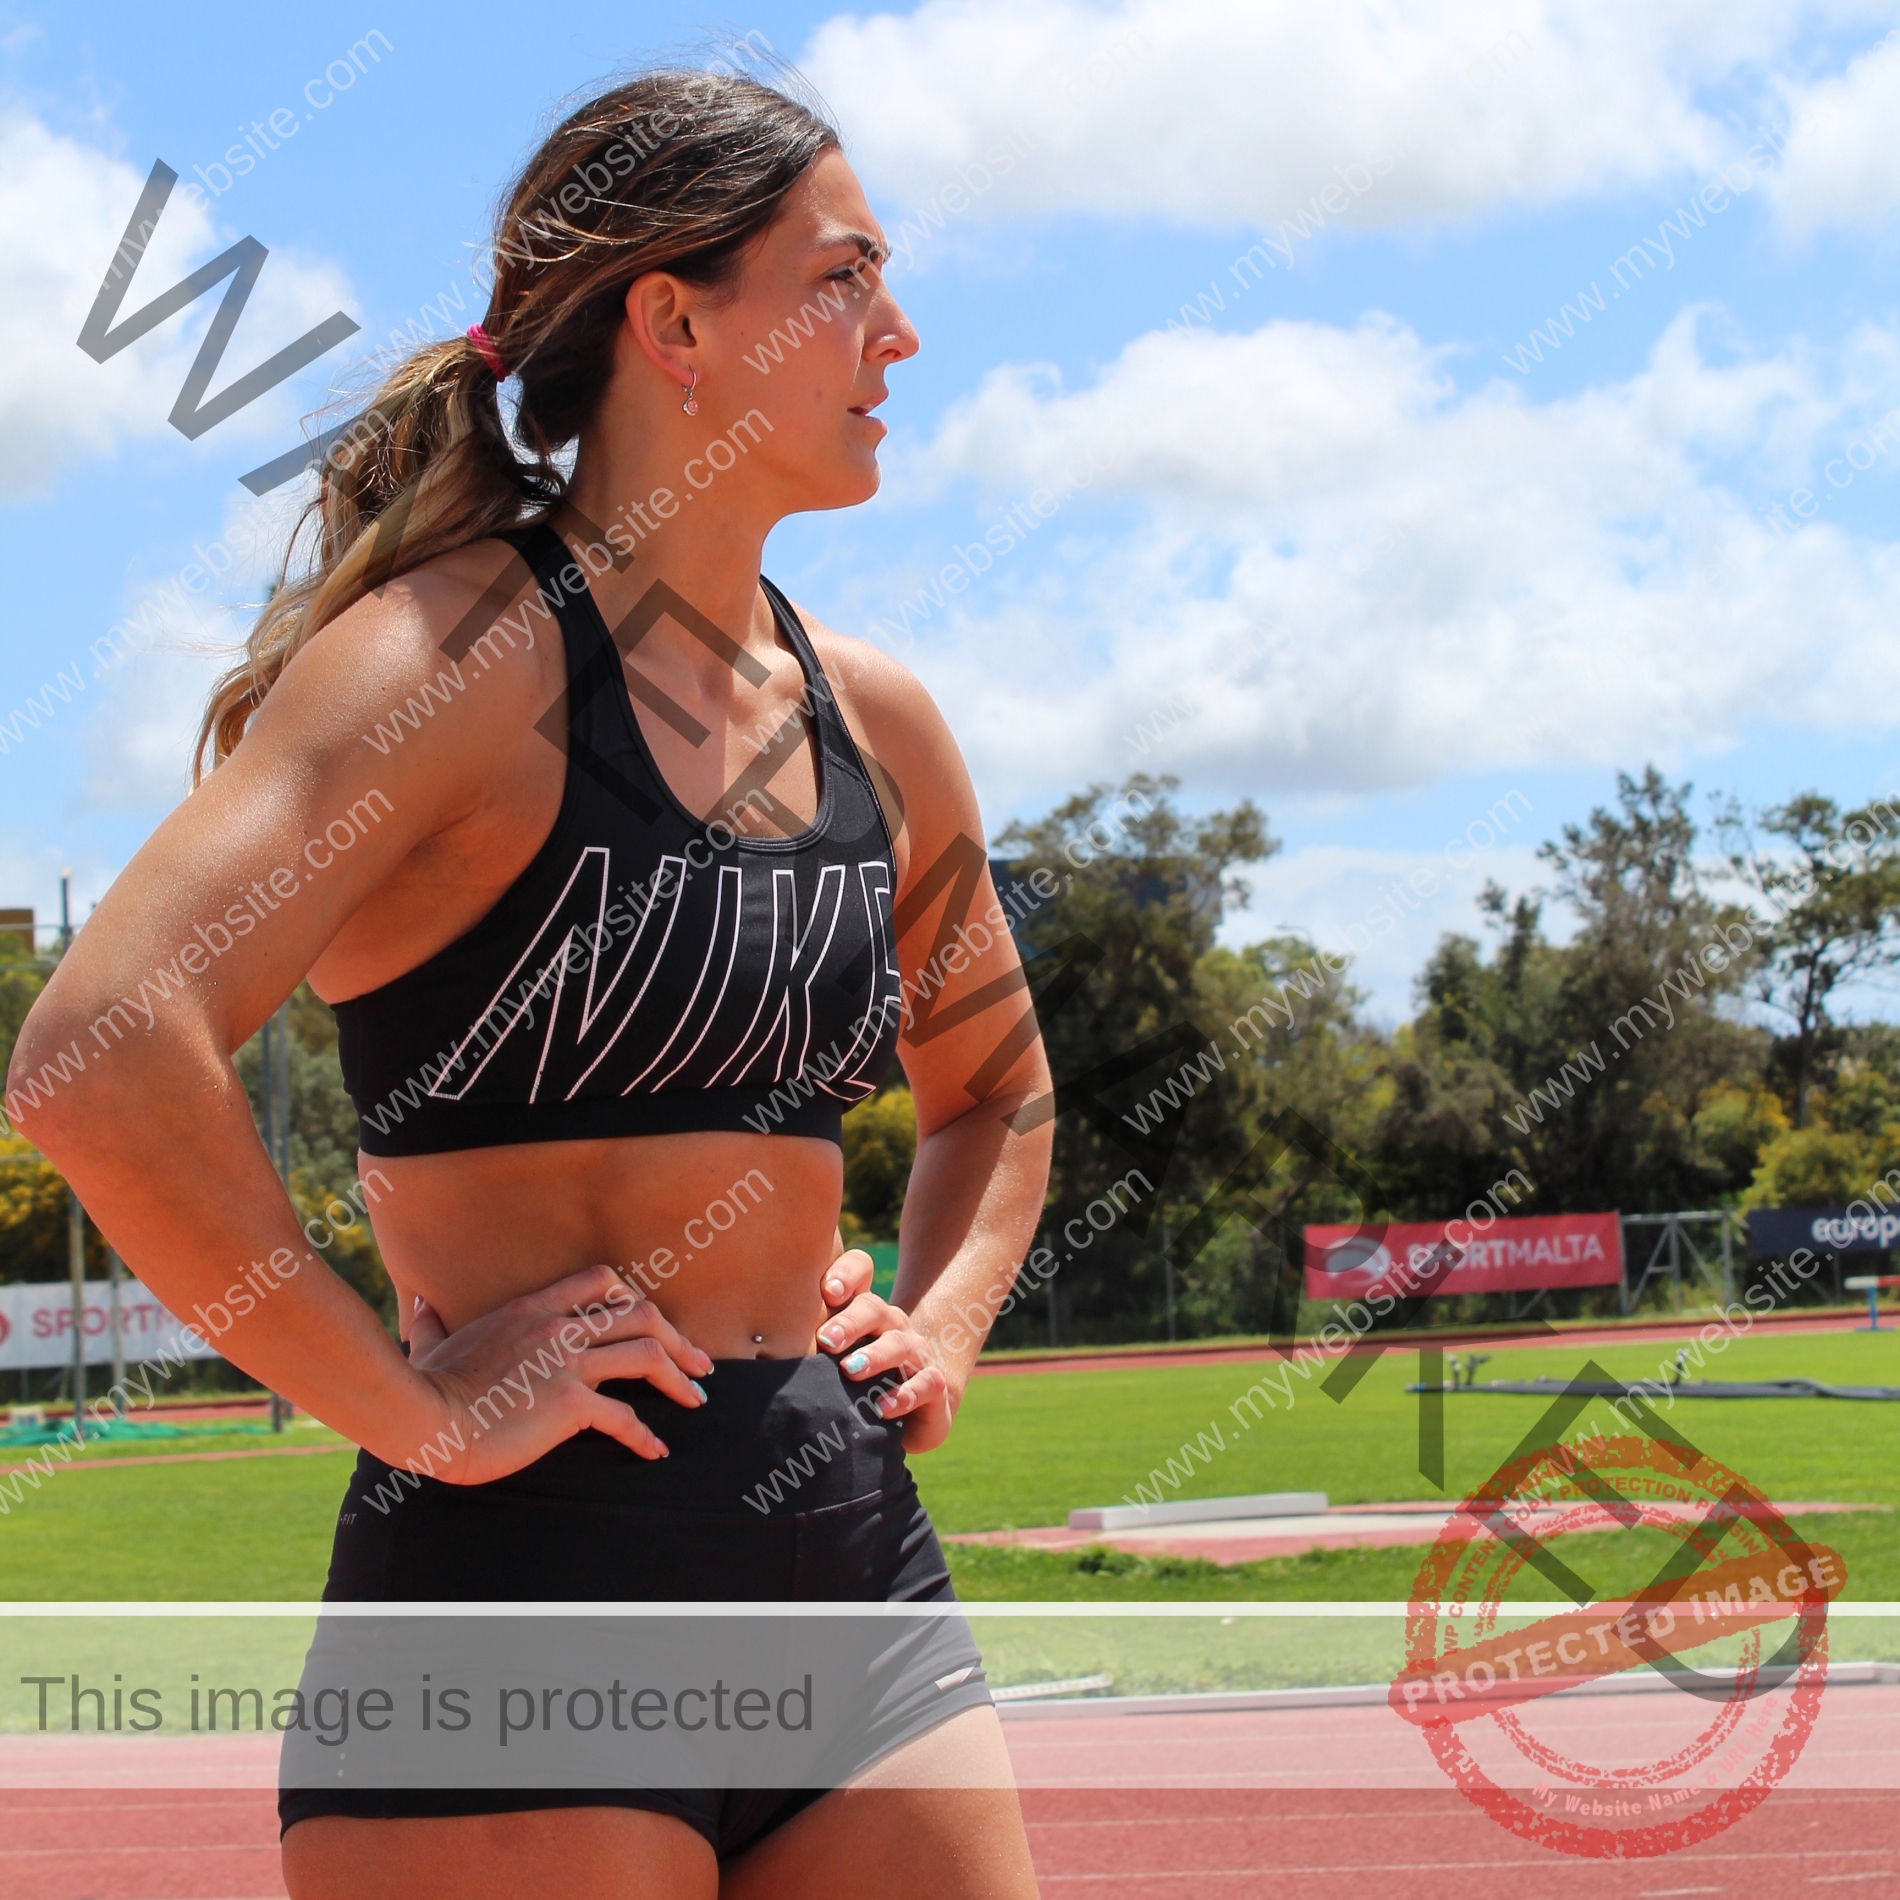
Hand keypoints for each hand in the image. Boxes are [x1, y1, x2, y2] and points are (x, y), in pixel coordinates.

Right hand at [398, 1264, 712, 1484]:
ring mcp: (567, 1362)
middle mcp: (558, 1327)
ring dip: (679, 1378)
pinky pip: (623, 1416)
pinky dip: (645, 1435)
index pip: (602, 1281)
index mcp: (532, 1308)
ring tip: (696, 1398)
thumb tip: (418, 1305)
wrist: (425, 1420)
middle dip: (678, 1337)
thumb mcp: (432, 1342)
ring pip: (647, 1354)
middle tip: (698, 1362)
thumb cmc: (425, 1387)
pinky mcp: (570, 1403)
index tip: (651, 1321)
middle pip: (642, 1313)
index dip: (635, 1297)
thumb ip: (432, 1321)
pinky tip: (655, 1449)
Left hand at [815, 1248, 954, 1451]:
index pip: (860, 1270)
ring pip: (900, 1342)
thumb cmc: (854, 1385)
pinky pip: (926, 1381)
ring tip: (851, 1371)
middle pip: (875, 1308)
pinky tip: (882, 1407)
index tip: (827, 1291)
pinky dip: (904, 1394)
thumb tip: (751, 1346)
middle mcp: (891, 1324)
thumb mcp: (826, 1363)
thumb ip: (799, 1348)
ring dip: (876, 1355)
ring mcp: (915, 1351)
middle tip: (825, 1340)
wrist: (911, 1412)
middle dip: (850, 1322)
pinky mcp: (932, 1384)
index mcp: (863, 1310)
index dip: (846, 1273)